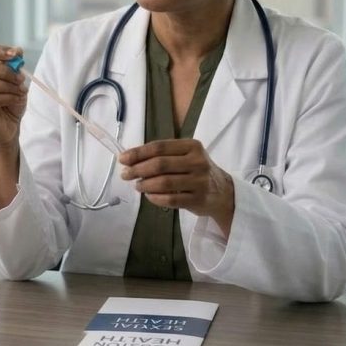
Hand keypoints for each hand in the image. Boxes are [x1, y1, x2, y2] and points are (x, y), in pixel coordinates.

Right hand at [0, 45, 27, 149]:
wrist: (10, 126)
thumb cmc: (10, 102)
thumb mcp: (15, 81)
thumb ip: (14, 66)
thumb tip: (17, 50)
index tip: (16, 54)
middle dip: (4, 70)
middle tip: (21, 78)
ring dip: (8, 86)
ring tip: (20, 91)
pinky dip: (9, 97)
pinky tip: (17, 100)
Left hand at [119, 139, 235, 236]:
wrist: (222, 192)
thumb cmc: (196, 170)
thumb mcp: (184, 156)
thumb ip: (161, 155)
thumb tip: (130, 159)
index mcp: (192, 146)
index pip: (159, 147)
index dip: (138, 153)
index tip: (123, 159)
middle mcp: (198, 162)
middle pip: (160, 164)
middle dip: (138, 169)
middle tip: (125, 174)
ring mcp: (199, 181)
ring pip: (164, 183)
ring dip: (145, 185)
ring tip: (138, 186)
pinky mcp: (198, 199)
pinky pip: (170, 199)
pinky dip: (155, 198)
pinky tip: (149, 196)